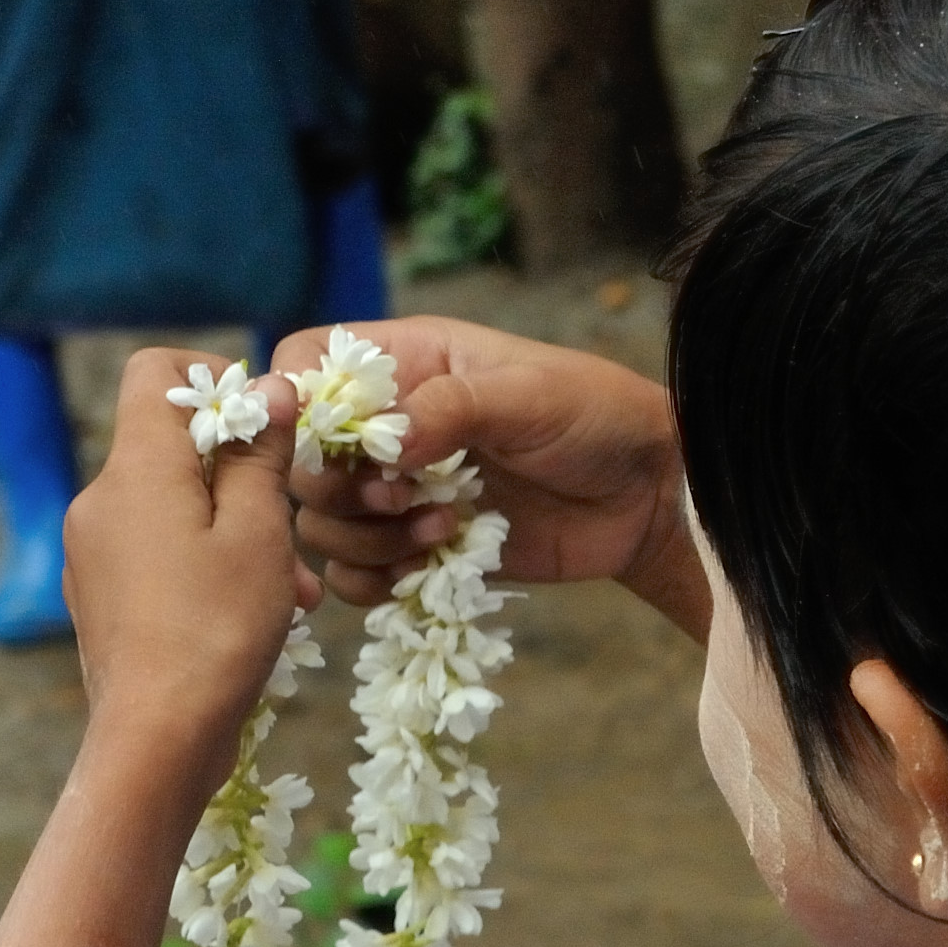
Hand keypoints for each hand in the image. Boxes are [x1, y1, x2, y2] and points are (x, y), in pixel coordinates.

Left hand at [67, 347, 316, 784]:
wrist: (156, 741)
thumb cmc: (217, 631)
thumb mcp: (258, 533)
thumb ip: (260, 453)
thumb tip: (270, 389)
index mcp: (134, 469)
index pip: (155, 373)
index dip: (214, 380)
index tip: (264, 424)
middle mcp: (100, 500)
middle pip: (171, 446)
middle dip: (240, 471)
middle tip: (293, 523)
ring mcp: (93, 552)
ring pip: (173, 507)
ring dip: (236, 528)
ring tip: (292, 585)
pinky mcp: (100, 596)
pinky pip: (158, 554)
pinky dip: (207, 565)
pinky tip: (256, 612)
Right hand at [271, 317, 701, 626]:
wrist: (648, 497)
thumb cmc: (596, 418)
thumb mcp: (528, 394)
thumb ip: (451, 406)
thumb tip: (384, 443)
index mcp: (406, 363)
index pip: (306, 364)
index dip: (299, 403)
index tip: (334, 439)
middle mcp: (389, 427)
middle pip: (302, 462)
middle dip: (339, 489)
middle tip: (401, 497)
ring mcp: (401, 491)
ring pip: (325, 525)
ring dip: (367, 540)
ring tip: (439, 531)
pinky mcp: (420, 549)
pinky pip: (358, 577)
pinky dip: (375, 582)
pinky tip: (428, 568)